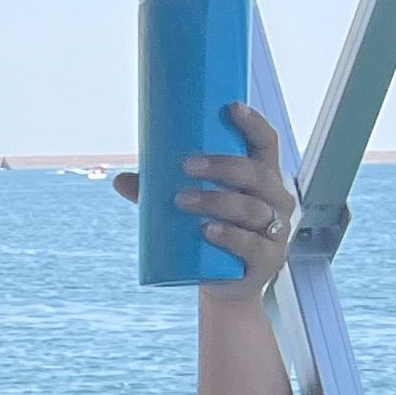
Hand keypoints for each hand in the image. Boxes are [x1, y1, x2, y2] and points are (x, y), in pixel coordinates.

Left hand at [116, 99, 296, 297]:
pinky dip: (229, 236)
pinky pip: (253, 245)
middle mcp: (276, 202)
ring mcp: (276, 232)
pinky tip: (208, 230)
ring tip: (182, 200)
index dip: (253, 124)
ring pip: (253, 209)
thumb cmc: (209, 238)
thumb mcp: (187, 211)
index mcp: (263, 181)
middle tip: (187, 165)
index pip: (266, 145)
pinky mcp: (268, 261)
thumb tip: (119, 179)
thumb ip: (157, 195)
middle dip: (224, 167)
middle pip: (258, 175)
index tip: (231, 107)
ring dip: (217, 201)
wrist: (225, 287)